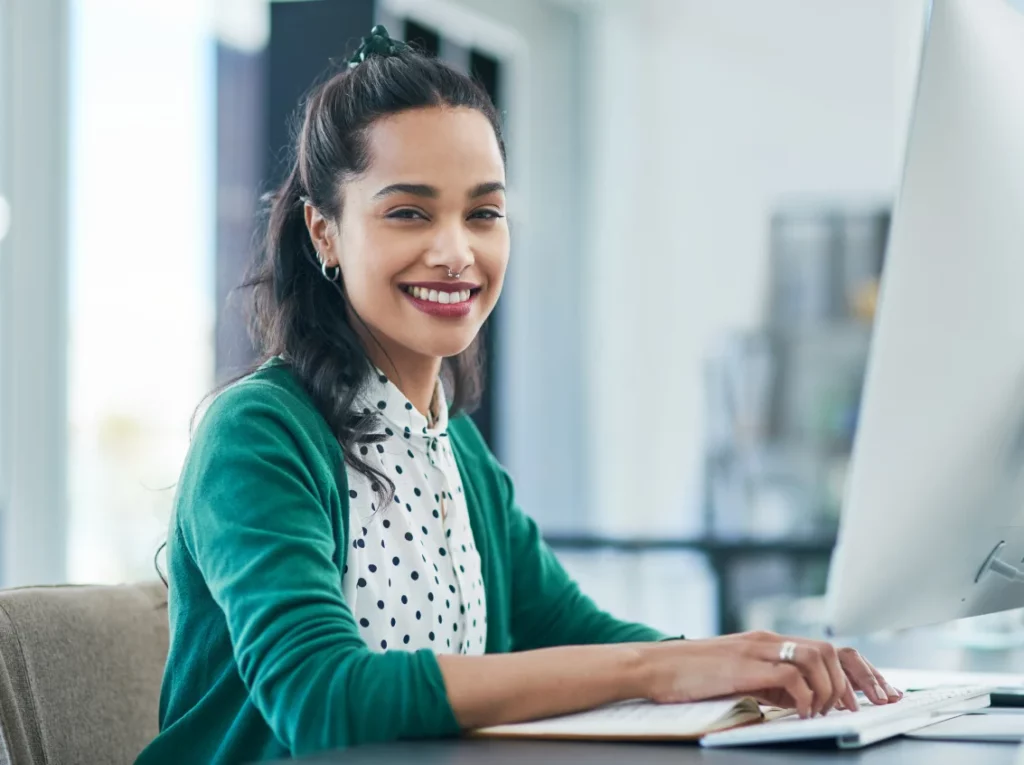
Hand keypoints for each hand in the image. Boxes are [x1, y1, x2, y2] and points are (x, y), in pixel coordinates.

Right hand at [637, 631, 902, 718]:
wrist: (653, 666)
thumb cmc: (690, 677)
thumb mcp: (740, 679)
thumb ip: (770, 684)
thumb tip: (803, 701)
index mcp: (770, 643)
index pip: (828, 648)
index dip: (860, 671)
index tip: (881, 693)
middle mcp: (769, 641)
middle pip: (832, 649)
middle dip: (859, 679)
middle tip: (869, 705)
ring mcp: (757, 650)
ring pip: (817, 657)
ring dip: (833, 688)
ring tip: (831, 712)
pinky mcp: (745, 665)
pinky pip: (791, 676)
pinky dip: (806, 696)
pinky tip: (804, 713)